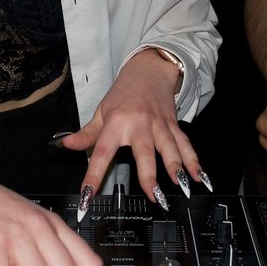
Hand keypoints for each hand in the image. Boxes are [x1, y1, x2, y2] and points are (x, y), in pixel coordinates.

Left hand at [57, 49, 201, 201]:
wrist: (148, 70)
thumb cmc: (123, 93)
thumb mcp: (101, 112)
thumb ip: (86, 134)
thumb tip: (65, 145)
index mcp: (116, 123)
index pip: (101, 152)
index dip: (94, 175)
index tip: (88, 196)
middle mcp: (139, 124)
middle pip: (145, 152)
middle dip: (150, 175)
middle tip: (153, 196)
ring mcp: (159, 125)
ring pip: (170, 148)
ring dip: (178, 168)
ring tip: (183, 187)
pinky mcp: (174, 125)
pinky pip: (186, 144)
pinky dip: (195, 161)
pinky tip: (201, 177)